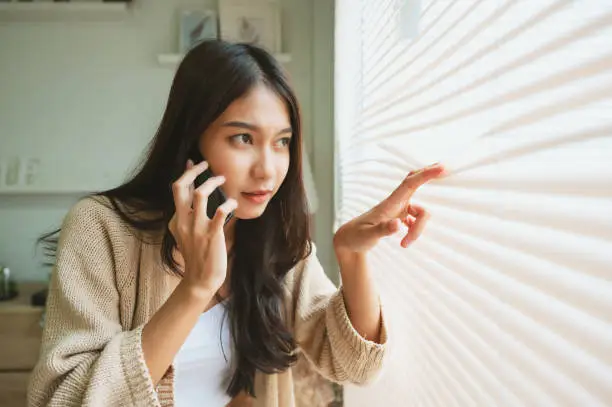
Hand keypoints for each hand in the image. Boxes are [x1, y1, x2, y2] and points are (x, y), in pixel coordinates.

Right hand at [168, 160, 237, 294]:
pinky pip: (220, 212)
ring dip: (212, 182)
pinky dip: (228, 203)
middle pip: (180, 187)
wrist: (200, 280)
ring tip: (222, 179)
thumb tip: (194, 198)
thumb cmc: (197, 256)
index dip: (186, 174)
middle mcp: (183, 221)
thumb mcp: (186, 234)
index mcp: (176, 220)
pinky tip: (234, 203)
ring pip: (200, 194)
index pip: (177, 190)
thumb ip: (188, 217)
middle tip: (205, 164)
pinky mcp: (212, 235)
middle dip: (192, 171)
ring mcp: (197, 228)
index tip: (194, 163)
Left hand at [333, 163, 445, 254]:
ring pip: (420, 213)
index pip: (409, 184)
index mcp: (389, 203)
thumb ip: (382, 230)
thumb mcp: (367, 236)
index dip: (425, 175)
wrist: (348, 241)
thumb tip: (397, 225)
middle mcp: (395, 203)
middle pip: (415, 183)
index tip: (441, 168)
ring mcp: (398, 210)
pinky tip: (404, 242)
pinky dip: (414, 232)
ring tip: (404, 244)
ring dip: (418, 230)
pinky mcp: (399, 218)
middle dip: (428, 176)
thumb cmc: (356, 237)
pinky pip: (415, 221)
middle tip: (446, 169)